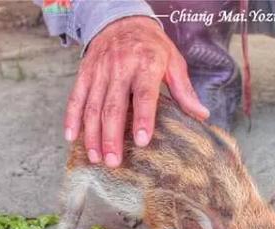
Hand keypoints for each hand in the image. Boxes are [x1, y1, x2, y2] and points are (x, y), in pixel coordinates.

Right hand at [64, 16, 209, 166]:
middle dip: (112, 137)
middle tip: (114, 161)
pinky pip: (76, 97)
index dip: (143, 118)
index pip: (143, 95)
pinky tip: (72, 138)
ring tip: (96, 157)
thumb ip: (184, 90)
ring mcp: (99, 71)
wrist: (122, 20)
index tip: (142, 141)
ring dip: (93, 134)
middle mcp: (120, 68)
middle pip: (114, 107)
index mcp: (145, 65)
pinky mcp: (84, 73)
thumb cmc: (152, 46)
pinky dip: (72, 118)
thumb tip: (202, 115)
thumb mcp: (173, 61)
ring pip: (93, 106)